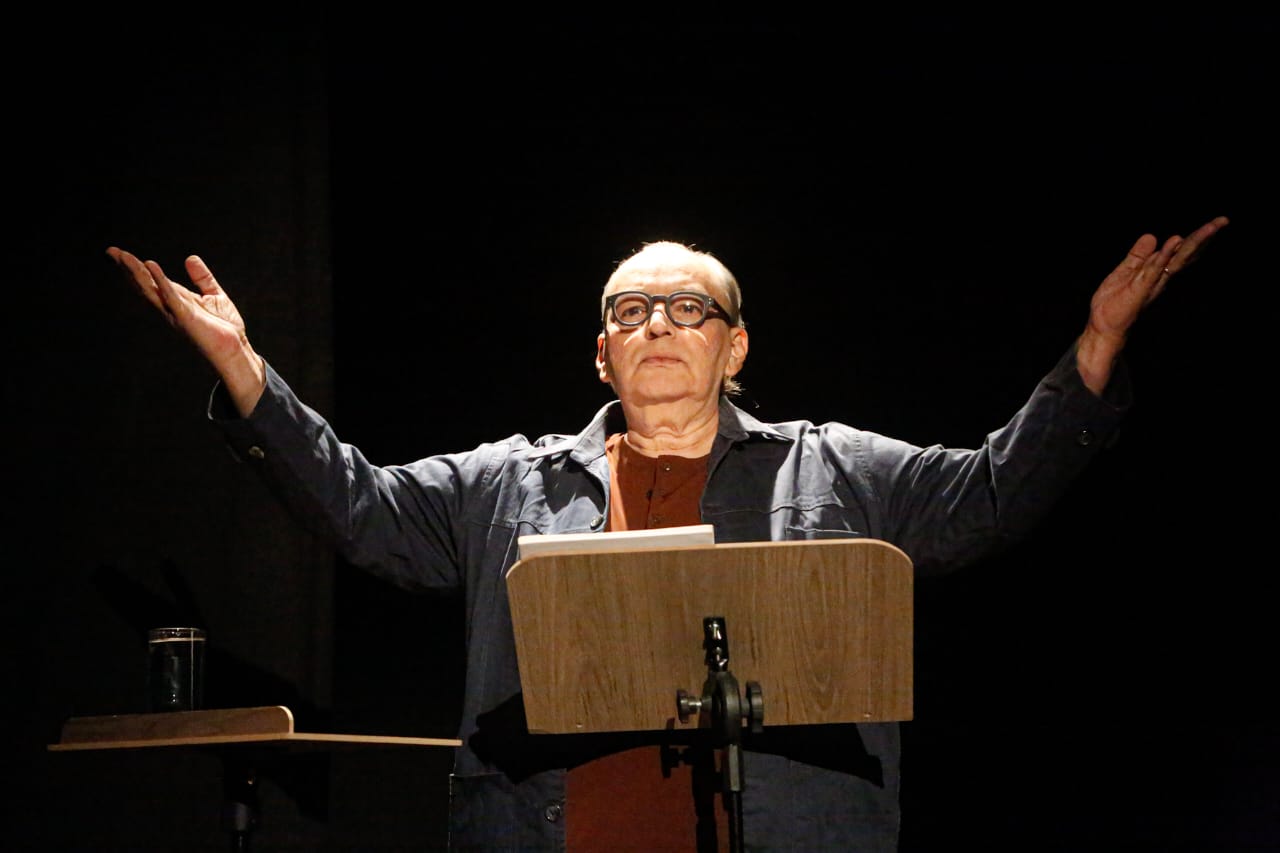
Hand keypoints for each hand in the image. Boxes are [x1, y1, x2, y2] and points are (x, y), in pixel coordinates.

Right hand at [108, 247, 265, 414]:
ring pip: (151, 289)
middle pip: (144, 285)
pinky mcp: (186, 317)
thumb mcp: (214, 296)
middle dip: (128, 268)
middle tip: (111, 251)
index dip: (136, 268)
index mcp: (176, 301)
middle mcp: (170, 307)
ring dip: (137, 272)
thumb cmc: (225, 328)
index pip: (152, 281)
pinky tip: (150, 265)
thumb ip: (202, 278)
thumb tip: (190, 258)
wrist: (236, 350)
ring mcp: (176, 313)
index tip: (119, 253)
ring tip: (123, 256)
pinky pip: (170, 296)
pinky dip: (160, 280)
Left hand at [1076, 215, 1228, 393]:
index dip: (1197, 237)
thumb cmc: (1114, 302)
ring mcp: (1153, 282)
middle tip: (1223, 221)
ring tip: (1210, 227)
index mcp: (1158, 271)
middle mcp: (1160, 277)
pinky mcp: (1141, 289)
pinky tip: (1174, 242)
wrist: (1103, 325)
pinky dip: (1165, 255)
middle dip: (1204, 237)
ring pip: (1177, 259)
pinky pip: (1155, 270)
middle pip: (1185, 253)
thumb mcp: (1125, 271)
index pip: (1181, 250)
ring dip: (1192, 243)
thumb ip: (1138, 255)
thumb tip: (1151, 236)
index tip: (1218, 222)